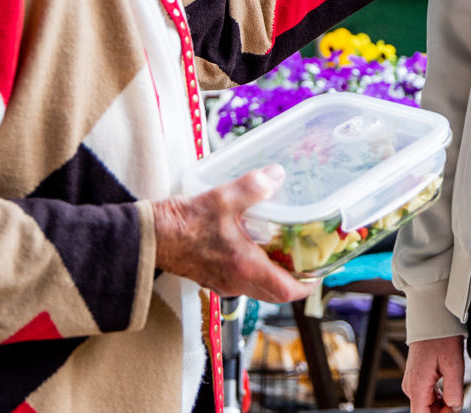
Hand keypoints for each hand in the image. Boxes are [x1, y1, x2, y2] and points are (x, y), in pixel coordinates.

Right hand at [150, 165, 309, 303]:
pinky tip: (255, 245)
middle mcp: (236, 282)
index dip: (309, 284)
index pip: (287, 291)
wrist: (149, 236)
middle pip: (276, 293)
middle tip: (307, 260)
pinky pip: (242, 280)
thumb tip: (276, 176)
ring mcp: (223, 281)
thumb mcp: (223, 198)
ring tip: (285, 251)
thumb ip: (254, 187)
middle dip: (295, 280)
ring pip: (259, 288)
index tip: (321, 272)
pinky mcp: (212, 275)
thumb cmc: (182, 223)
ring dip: (275, 275)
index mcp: (246, 268)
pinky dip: (255, 269)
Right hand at [403, 335, 465, 412]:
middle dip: (442, 412)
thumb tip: (455, 408)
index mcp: (417, 386)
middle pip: (425, 412)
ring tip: (456, 395)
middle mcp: (411, 387)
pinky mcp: (416, 379)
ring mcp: (412, 383)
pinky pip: (426, 396)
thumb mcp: (454, 365)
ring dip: (442, 406)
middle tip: (458, 403)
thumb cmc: (442, 339)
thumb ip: (454, 390)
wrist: (432, 321)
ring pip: (426, 405)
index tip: (452, 410)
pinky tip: (449, 390)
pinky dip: (439, 399)